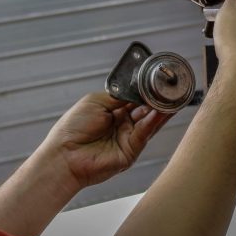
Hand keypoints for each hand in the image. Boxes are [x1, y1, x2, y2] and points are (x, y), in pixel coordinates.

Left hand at [41, 92, 171, 189]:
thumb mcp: (96, 102)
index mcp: (114, 111)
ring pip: (149, 122)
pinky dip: (153, 122)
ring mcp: (128, 138)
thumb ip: (119, 96)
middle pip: (146, 110)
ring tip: (171, 98)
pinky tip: (160, 112)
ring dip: (160, 110)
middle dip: (157, 99)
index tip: (157, 81)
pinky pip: (144, 134)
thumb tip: (137, 88)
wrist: (64, 154)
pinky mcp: (130, 152)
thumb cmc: (72, 129)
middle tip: (170, 88)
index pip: (136, 99)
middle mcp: (123, 125)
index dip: (146, 91)